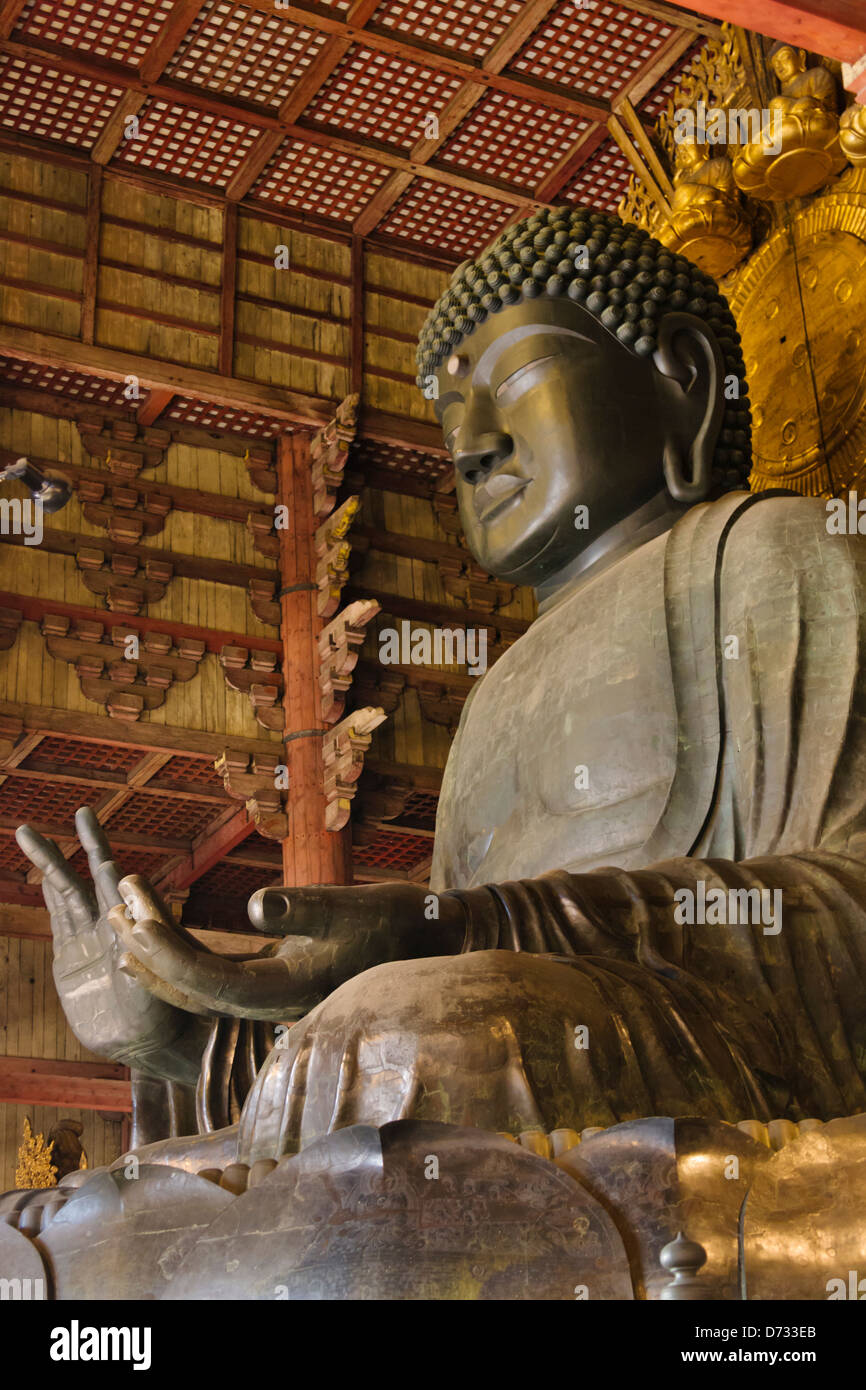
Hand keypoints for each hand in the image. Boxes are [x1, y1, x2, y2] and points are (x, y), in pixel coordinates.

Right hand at [16, 808, 194, 1068]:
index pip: (116, 884)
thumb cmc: (161, 1013)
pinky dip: (49, 895)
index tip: (89, 832)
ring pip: (64, 892)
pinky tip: (42, 874)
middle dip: (81, 844)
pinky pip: (58, 919)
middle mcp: (110, 924)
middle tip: (81, 810)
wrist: (140, 1043)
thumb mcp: (158, 981)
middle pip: (88, 875)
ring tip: (28, 833)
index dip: (103, 859)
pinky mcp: (69, 958)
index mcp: (132, 926)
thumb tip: (130, 923)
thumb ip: (144, 954)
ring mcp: (87, 939)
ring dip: (49, 863)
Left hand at [111, 879, 466, 1020]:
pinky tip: (161, 930)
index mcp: (285, 990)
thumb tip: (255, 905)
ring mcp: (269, 994)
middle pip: (192, 985)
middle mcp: (269, 1002)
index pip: (209, 979)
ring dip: (159, 950)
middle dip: (149, 948)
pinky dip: (184, 950)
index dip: (169, 951)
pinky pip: (215, 972)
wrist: (426, 940)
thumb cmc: (394, 920)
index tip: (136, 917)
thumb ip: (304, 909)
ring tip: (121, 914)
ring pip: (198, 981)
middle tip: (114, 906)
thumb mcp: (352, 905)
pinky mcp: (272, 978)